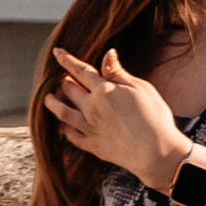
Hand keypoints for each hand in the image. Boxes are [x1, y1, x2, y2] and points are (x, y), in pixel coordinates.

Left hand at [46, 43, 185, 191]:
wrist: (157, 153)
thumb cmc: (154, 117)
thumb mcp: (139, 88)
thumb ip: (119, 73)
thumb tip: (107, 54)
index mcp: (104, 91)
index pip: (80, 71)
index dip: (67, 60)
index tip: (57, 52)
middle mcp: (92, 108)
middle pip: (69, 90)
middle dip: (63, 81)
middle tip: (61, 77)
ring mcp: (90, 128)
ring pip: (63, 113)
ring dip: (53, 104)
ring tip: (48, 98)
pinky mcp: (93, 146)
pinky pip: (72, 136)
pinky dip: (65, 129)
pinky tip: (63, 126)